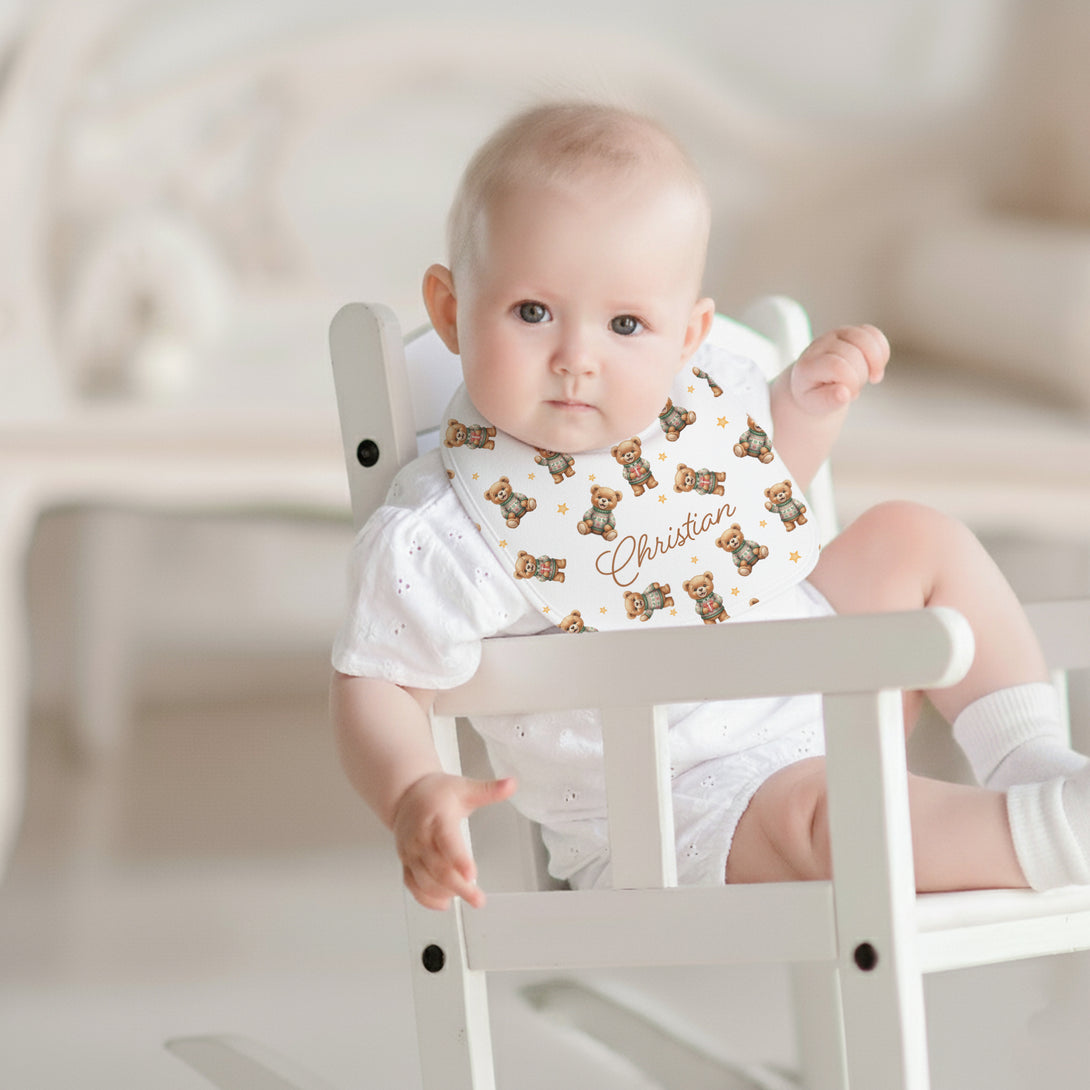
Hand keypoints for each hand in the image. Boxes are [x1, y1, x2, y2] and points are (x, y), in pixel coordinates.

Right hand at [392, 771, 516, 909]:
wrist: (406, 795)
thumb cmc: (437, 793)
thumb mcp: (465, 787)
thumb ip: (490, 790)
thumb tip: (512, 784)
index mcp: (437, 818)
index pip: (447, 841)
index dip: (459, 859)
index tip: (473, 875)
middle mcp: (420, 837)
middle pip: (438, 868)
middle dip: (459, 886)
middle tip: (478, 898)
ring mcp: (411, 852)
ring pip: (425, 880)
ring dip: (445, 892)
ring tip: (468, 896)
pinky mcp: (406, 862)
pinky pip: (413, 885)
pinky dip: (426, 898)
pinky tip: (444, 903)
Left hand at [789, 324, 888, 416]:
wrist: (811, 382)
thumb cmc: (814, 395)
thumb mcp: (816, 405)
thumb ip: (828, 401)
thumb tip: (844, 394)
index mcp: (809, 364)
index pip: (837, 366)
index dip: (851, 382)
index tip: (849, 395)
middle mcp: (820, 345)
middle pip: (853, 354)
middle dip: (860, 377)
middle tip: (853, 390)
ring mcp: (835, 335)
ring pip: (866, 339)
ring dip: (875, 363)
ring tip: (870, 378)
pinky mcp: (850, 332)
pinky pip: (874, 334)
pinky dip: (882, 353)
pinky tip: (875, 368)